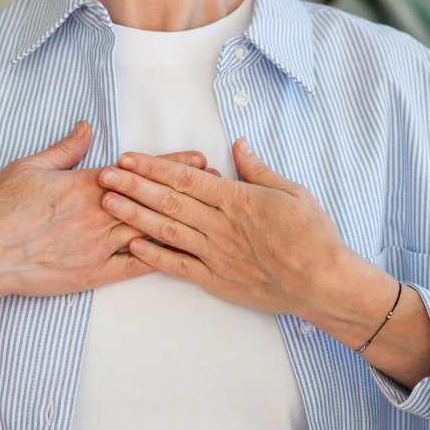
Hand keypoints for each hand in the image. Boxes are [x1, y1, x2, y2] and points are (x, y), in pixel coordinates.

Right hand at [0, 126, 212, 405]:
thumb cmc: (0, 208)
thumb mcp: (30, 166)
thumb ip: (65, 148)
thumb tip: (87, 127)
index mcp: (86, 184)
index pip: (138, 171)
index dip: (172, 165)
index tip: (199, 159)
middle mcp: (99, 213)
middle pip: (154, 200)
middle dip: (189, 192)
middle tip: (222, 186)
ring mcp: (98, 246)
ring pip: (150, 231)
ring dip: (181, 223)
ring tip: (211, 219)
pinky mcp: (92, 275)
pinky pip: (133, 267)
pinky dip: (159, 260)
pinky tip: (183, 258)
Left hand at [96, 140, 429, 386]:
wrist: (326, 284)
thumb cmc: (315, 236)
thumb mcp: (292, 192)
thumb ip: (258, 170)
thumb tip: (237, 146)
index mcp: (238, 200)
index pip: (186, 179)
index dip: (153, 167)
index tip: (128, 158)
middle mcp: (221, 226)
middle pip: (168, 202)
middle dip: (133, 186)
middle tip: (104, 175)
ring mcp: (217, 255)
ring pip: (167, 231)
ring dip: (134, 215)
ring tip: (109, 203)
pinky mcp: (218, 281)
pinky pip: (179, 267)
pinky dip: (154, 256)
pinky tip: (132, 246)